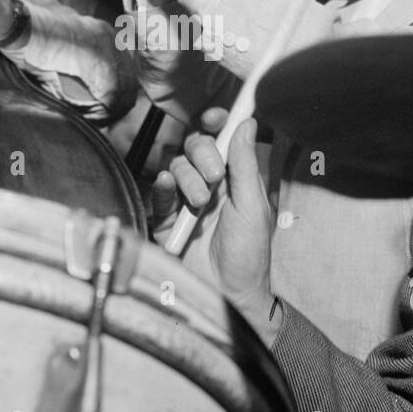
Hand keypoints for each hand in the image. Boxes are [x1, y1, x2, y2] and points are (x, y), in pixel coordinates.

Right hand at [158, 107, 277, 342]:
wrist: (226, 295)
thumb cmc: (248, 256)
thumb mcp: (253, 207)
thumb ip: (246, 164)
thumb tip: (247, 123)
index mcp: (235, 179)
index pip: (223, 140)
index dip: (218, 123)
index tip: (216, 116)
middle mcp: (210, 184)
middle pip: (197, 146)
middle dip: (203, 152)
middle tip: (215, 175)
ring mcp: (186, 200)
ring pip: (177, 165)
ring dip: (189, 178)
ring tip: (200, 204)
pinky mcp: (165, 217)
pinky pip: (159, 190)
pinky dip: (164, 185)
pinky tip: (169, 187)